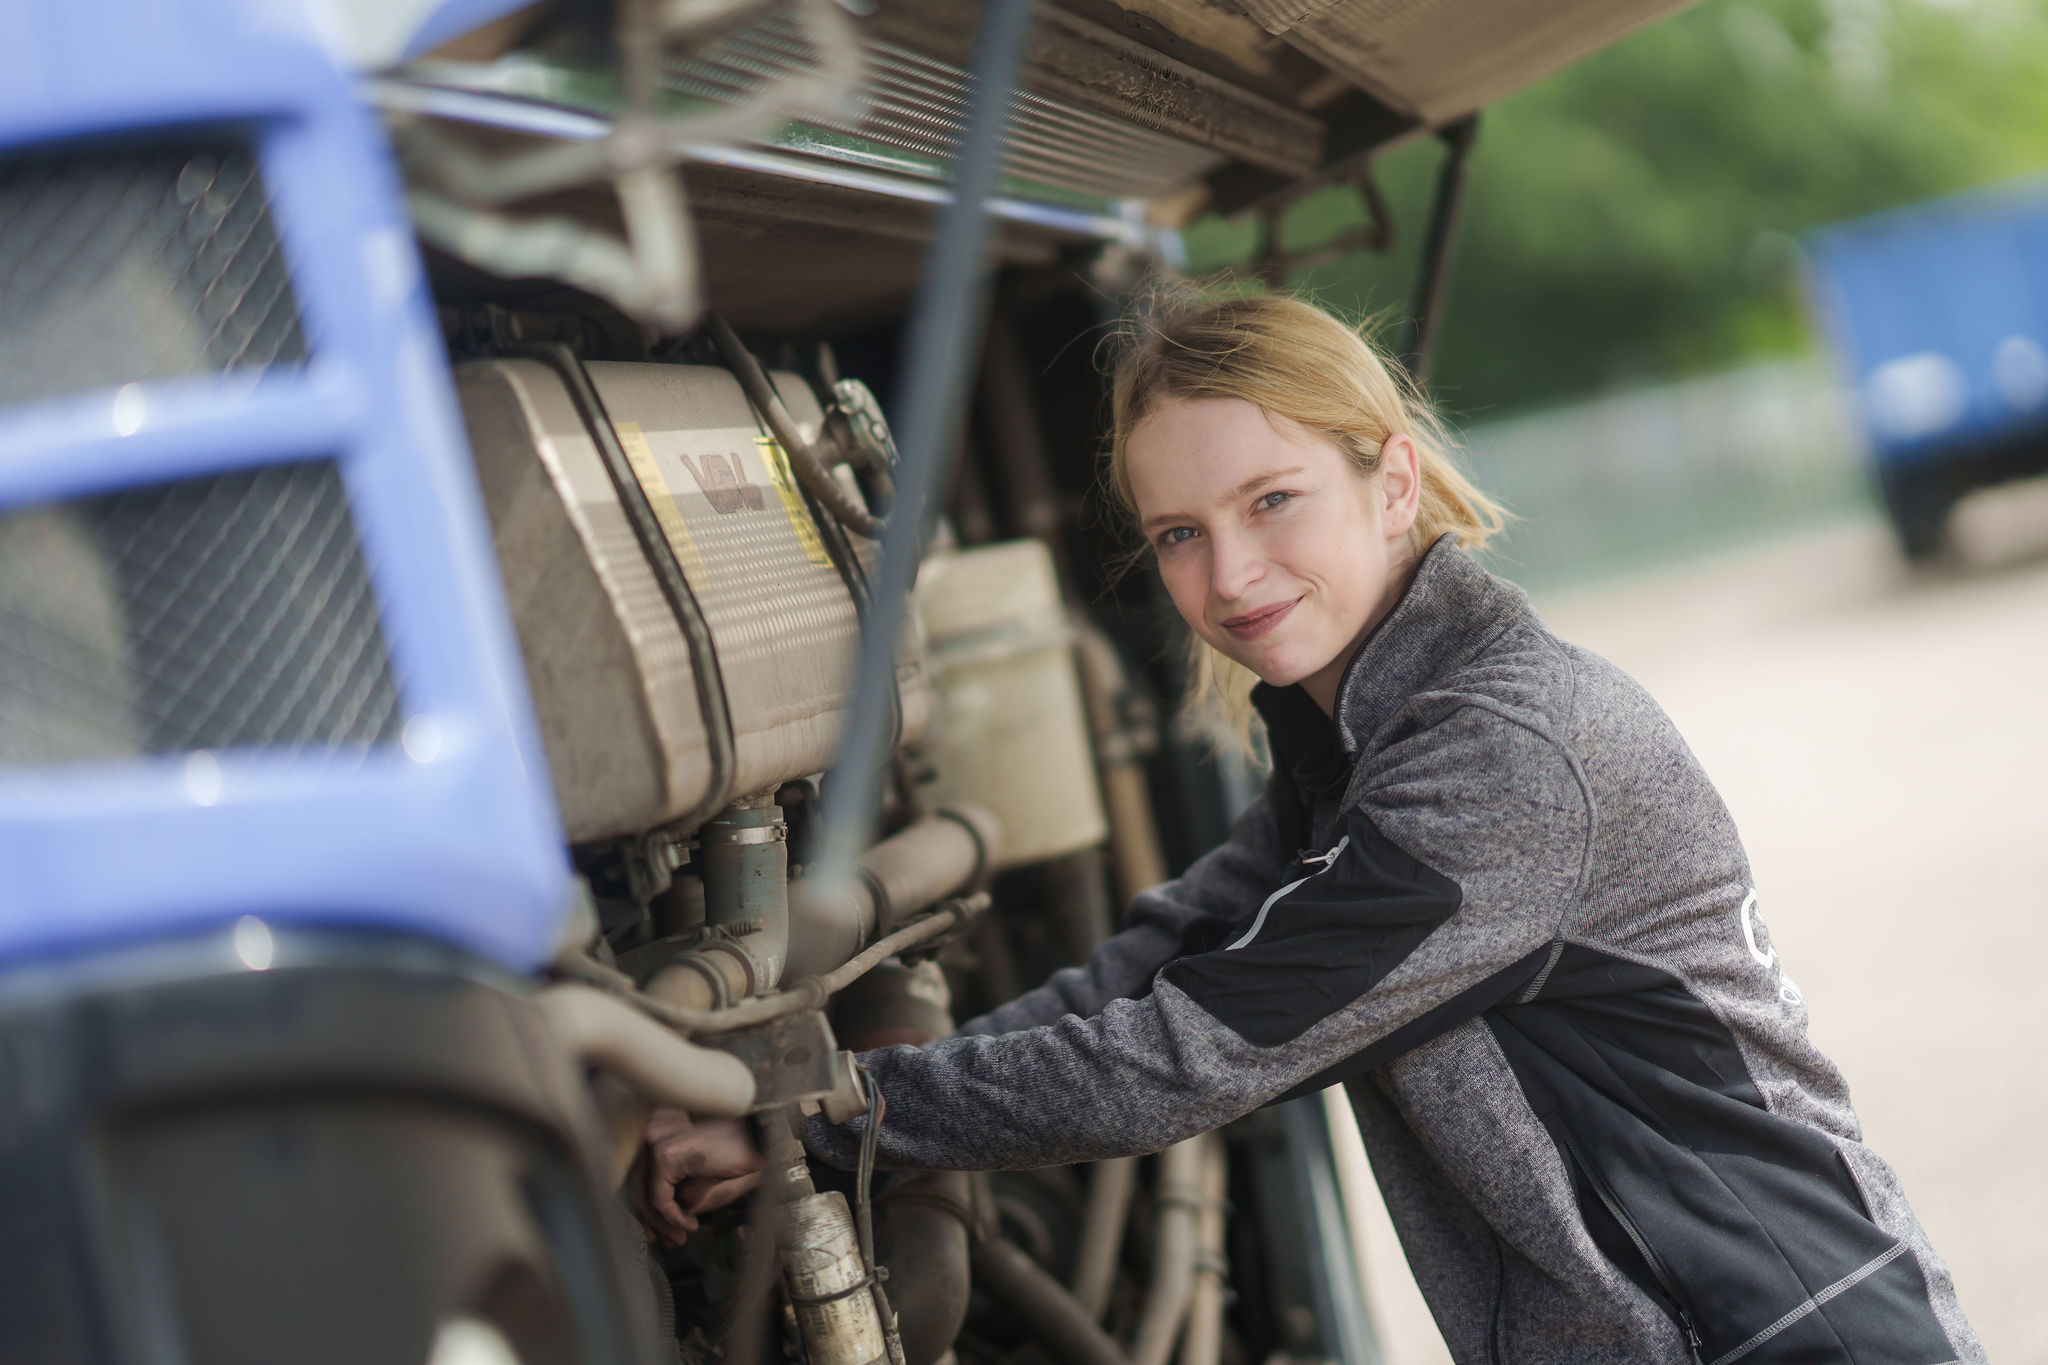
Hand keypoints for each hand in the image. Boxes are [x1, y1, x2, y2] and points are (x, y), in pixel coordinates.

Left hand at [634, 1109, 766, 1245]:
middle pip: (636, 1187)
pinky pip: (659, 1198)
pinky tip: (690, 1225)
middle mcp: (649, 1133)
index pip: (639, 1178)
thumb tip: (656, 1220)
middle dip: (651, 1221)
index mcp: (655, 1132)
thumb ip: (675, 1192)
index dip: (647, 1210)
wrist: (757, 1139)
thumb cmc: (733, 1155)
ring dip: (663, 1223)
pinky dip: (673, 1217)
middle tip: (668, 1242)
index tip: (658, 1233)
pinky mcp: (663, 1155)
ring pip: (644, 1196)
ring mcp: (654, 1142)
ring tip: (681, 1238)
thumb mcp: (697, 1178)